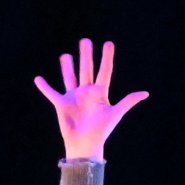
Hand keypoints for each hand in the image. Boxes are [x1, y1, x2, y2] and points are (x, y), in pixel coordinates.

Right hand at [33, 40, 146, 161]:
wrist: (85, 144)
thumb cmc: (102, 131)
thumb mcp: (115, 114)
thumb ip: (128, 101)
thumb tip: (145, 93)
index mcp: (100, 92)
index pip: (104, 71)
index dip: (107, 57)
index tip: (108, 43)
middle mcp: (87, 92)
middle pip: (86, 69)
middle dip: (86, 55)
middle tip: (85, 41)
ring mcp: (74, 97)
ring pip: (70, 77)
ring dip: (67, 66)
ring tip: (66, 55)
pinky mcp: (61, 104)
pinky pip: (51, 93)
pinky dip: (44, 87)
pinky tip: (38, 79)